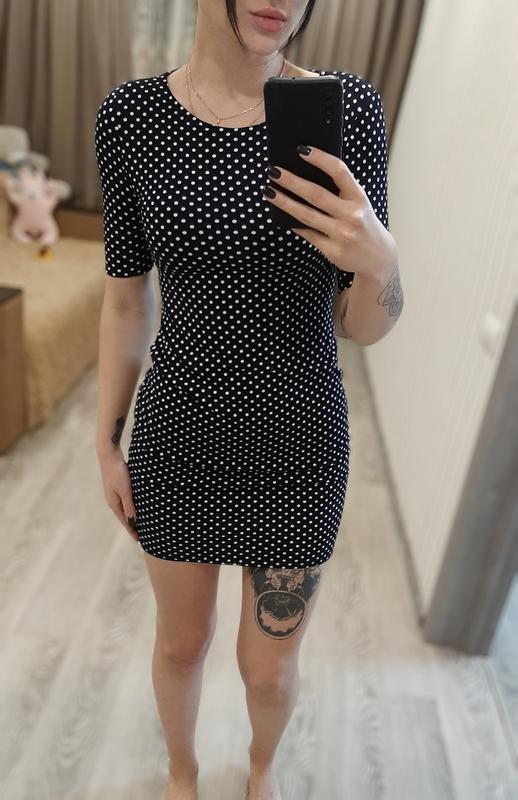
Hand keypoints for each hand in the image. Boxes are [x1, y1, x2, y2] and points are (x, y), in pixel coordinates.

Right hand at [97, 448, 138, 541]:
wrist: (109, 454)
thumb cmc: (118, 472)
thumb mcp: (125, 491)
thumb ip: (129, 506)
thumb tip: (133, 522)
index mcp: (114, 503)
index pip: (125, 521)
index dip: (132, 530)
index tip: (140, 540)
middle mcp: (113, 500)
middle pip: (124, 516)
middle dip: (132, 525)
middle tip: (142, 535)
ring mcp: (114, 493)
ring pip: (125, 508)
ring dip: (132, 516)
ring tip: (140, 523)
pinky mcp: (117, 486)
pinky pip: (126, 500)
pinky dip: (132, 506)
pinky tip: (137, 506)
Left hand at [263, 145, 396, 280]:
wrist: (379, 259)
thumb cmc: (364, 224)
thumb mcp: (361, 204)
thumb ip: (342, 191)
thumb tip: (307, 174)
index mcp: (359, 198)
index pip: (339, 172)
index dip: (320, 159)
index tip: (301, 150)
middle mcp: (352, 215)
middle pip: (316, 194)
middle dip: (292, 182)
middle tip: (273, 171)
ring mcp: (342, 234)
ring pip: (306, 215)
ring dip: (284, 203)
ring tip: (268, 192)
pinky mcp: (332, 251)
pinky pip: (307, 234)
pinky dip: (293, 224)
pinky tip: (280, 216)